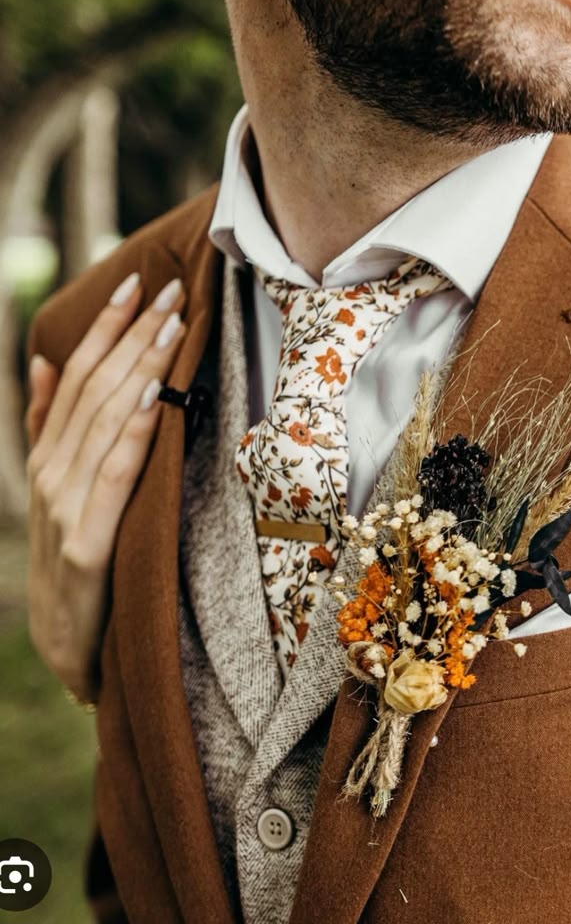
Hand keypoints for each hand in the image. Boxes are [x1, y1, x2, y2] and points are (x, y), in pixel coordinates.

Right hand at [25, 273, 187, 705]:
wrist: (65, 641)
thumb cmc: (73, 558)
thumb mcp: (58, 487)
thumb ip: (48, 425)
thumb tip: (47, 362)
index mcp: (49, 454)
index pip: (79, 376)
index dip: (105, 327)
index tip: (134, 283)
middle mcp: (53, 470)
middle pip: (97, 388)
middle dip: (133, 334)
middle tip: (170, 288)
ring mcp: (66, 504)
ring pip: (105, 420)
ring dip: (139, 368)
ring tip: (170, 323)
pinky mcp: (87, 542)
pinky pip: (114, 475)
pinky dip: (132, 431)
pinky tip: (154, 397)